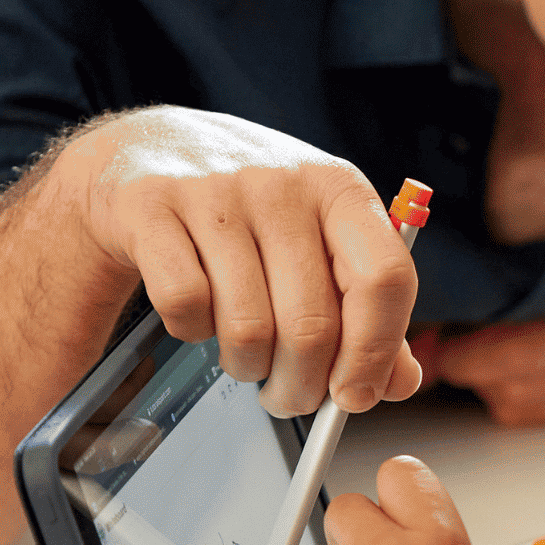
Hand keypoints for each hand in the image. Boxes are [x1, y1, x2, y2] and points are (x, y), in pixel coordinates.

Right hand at [54, 107, 423, 415]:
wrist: (147, 148)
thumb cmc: (249, 208)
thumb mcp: (320, 240)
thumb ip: (367, 311)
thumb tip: (397, 383)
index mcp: (339, 190)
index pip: (385, 278)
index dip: (374, 353)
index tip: (356, 396)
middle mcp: (282, 185)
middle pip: (312, 325)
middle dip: (301, 386)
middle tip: (289, 397)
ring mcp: (215, 192)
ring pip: (248, 329)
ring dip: (247, 365)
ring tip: (244, 354)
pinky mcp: (151, 207)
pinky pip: (185, 307)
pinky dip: (192, 331)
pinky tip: (198, 314)